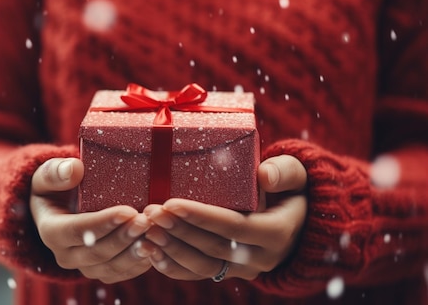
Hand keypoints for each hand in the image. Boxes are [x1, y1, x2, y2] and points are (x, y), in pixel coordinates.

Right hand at [30, 158, 155, 282]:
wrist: (61, 209)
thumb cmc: (57, 187)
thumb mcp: (49, 174)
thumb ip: (56, 171)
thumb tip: (74, 169)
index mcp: (50, 231)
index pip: (76, 231)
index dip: (103, 223)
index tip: (127, 211)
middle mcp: (65, 256)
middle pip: (97, 252)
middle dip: (124, 238)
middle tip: (146, 221)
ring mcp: (84, 267)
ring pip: (111, 267)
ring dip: (134, 253)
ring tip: (155, 235)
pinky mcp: (102, 271)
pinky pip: (122, 273)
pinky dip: (140, 263)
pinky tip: (156, 247)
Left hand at [143, 155, 306, 280]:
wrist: (298, 220)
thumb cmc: (289, 189)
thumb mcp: (296, 175)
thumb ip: (284, 171)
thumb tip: (265, 174)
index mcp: (277, 232)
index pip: (234, 227)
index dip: (201, 217)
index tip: (172, 204)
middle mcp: (262, 257)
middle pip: (214, 248)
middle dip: (179, 231)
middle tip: (151, 213)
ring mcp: (245, 269)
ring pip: (203, 267)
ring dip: (172, 250)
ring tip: (147, 231)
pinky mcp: (230, 273)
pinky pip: (199, 275)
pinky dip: (173, 267)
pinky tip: (151, 253)